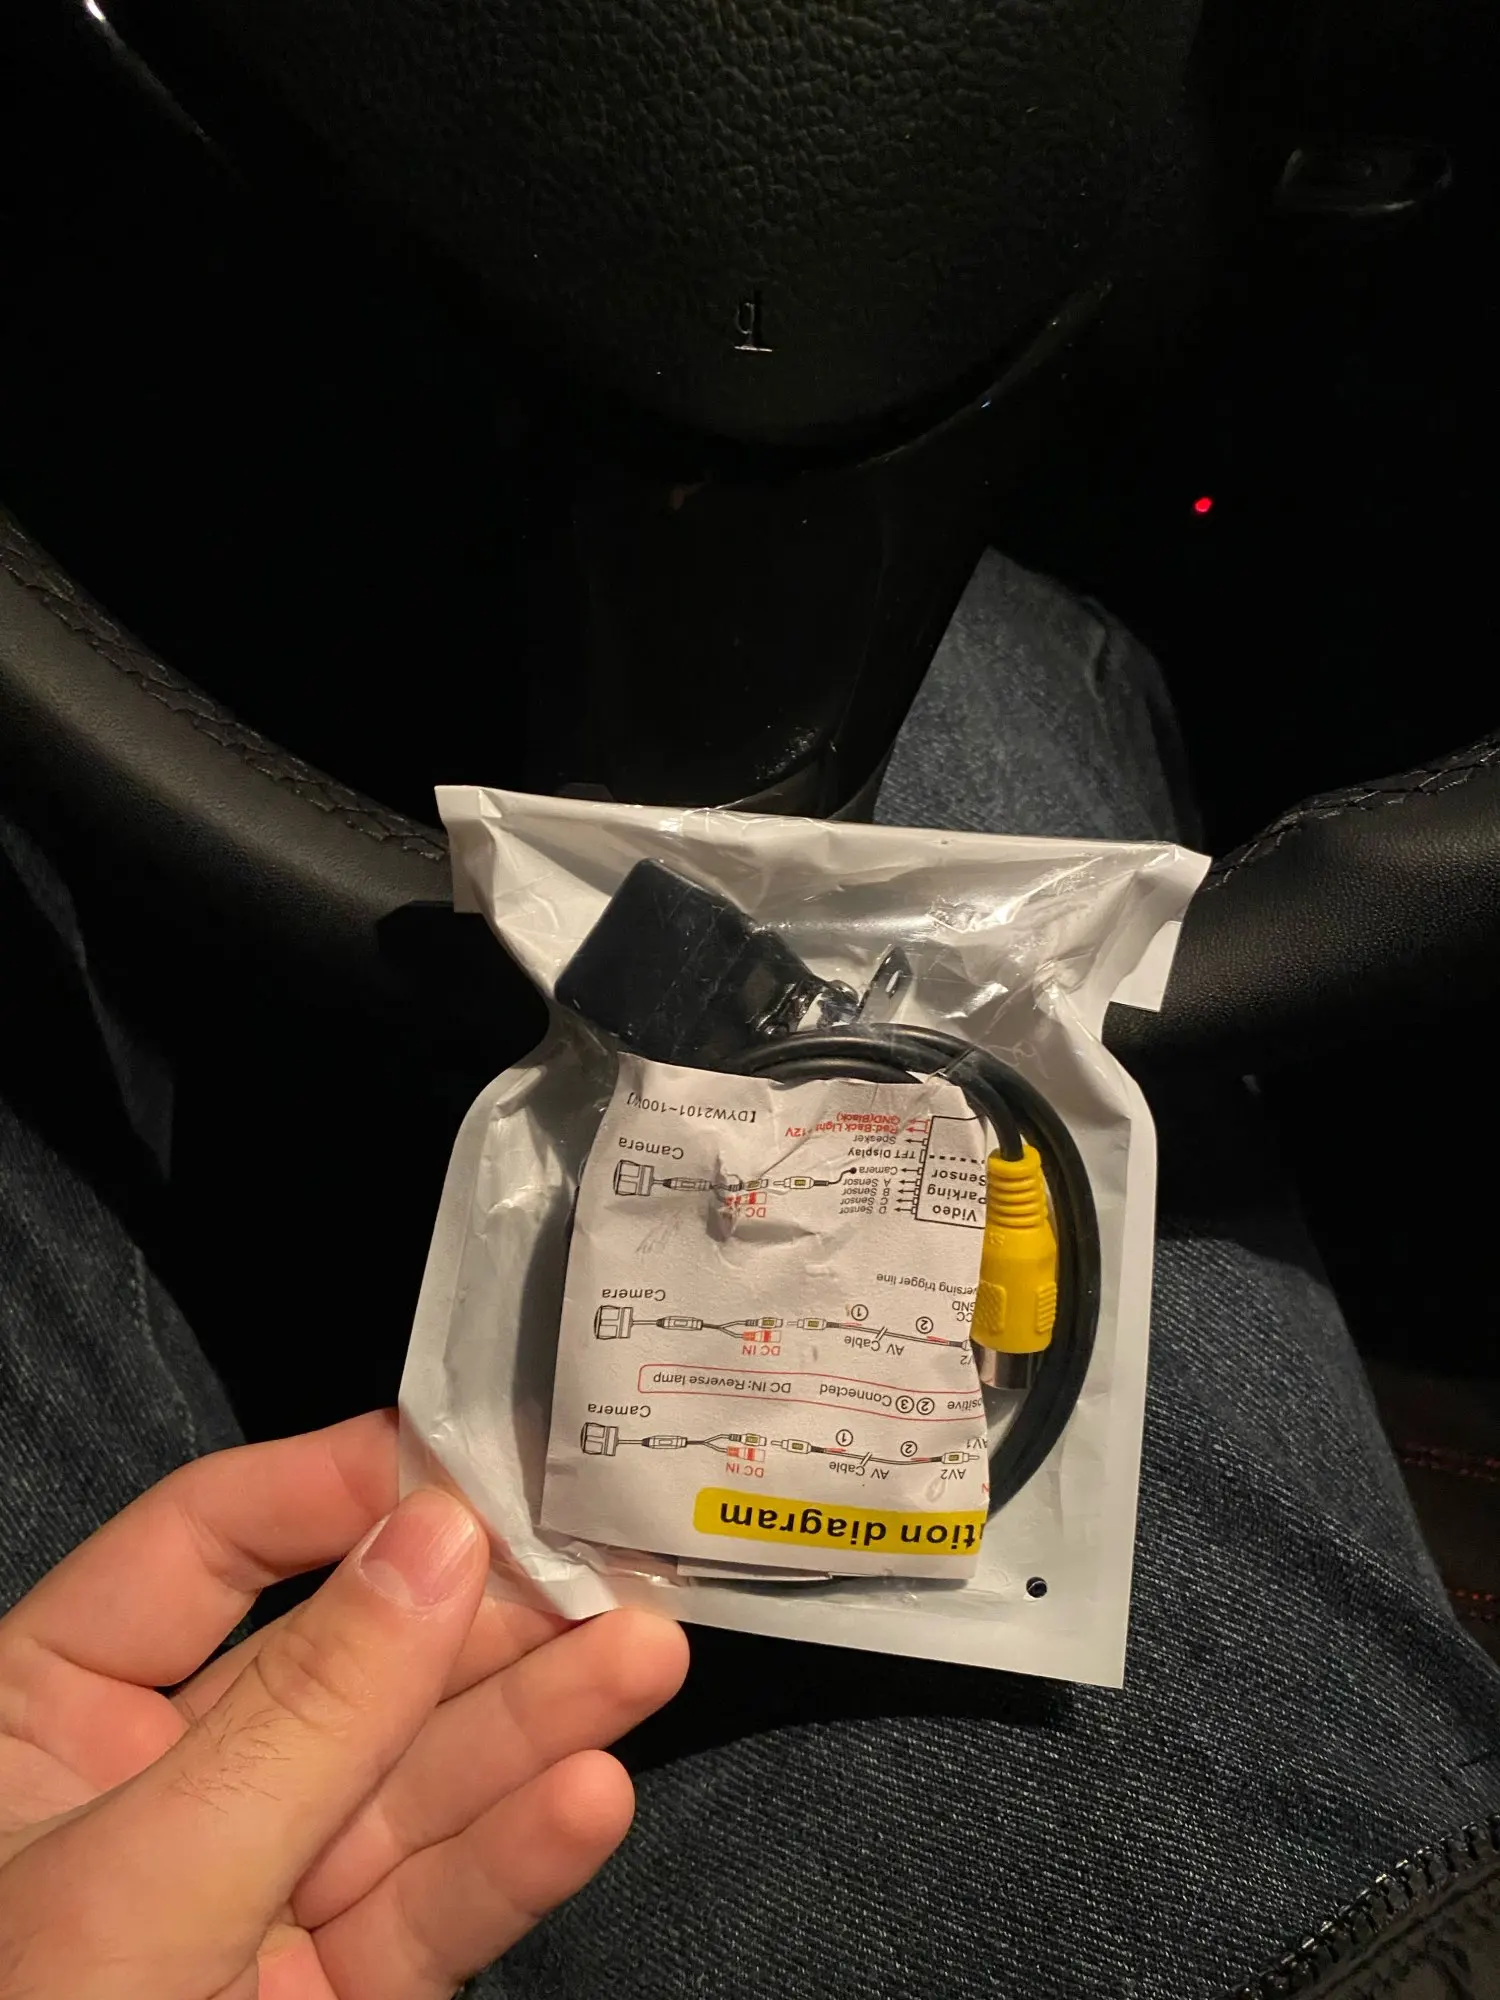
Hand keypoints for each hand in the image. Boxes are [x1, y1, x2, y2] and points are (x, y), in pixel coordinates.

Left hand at [0, 1411, 686, 1998]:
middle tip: (603, 1562)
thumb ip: (301, 1718)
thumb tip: (436, 1539)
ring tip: (644, 1656)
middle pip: (344, 1660)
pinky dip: (513, 1860)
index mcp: (48, 1712)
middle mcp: (162, 1786)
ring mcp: (253, 1898)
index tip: (467, 1457)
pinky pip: (429, 1911)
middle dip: (475, 1617)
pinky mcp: (327, 1997)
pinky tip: (590, 1796)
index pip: (207, 1547)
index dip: (336, 1487)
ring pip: (408, 1784)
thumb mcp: (137, 1887)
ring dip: (532, 1725)